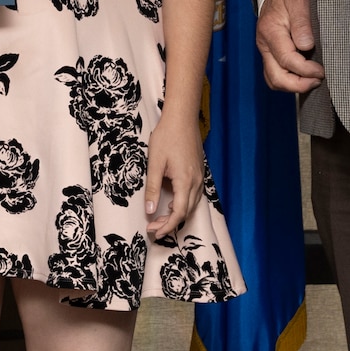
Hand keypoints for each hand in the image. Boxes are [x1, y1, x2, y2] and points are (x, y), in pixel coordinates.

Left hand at [144, 111, 204, 240]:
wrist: (182, 118)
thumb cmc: (167, 137)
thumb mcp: (155, 163)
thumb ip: (153, 188)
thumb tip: (150, 211)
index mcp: (185, 182)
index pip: (178, 213)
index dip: (167, 226)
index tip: (154, 232)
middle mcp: (196, 183)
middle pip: (186, 212)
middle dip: (170, 224)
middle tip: (153, 228)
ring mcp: (200, 177)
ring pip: (192, 205)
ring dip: (177, 215)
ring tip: (160, 219)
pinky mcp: (199, 172)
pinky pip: (194, 196)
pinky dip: (183, 204)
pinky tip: (171, 203)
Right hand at [257, 0, 324, 93]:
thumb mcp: (299, 2)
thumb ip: (302, 24)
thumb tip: (307, 46)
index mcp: (271, 31)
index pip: (286, 59)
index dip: (305, 70)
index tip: (321, 71)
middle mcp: (264, 45)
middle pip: (276, 77)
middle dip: (298, 85)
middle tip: (318, 80)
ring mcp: (266, 51)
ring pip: (274, 80)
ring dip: (294, 86)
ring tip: (313, 81)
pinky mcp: (270, 54)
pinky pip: (275, 75)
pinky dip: (290, 81)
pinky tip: (305, 77)